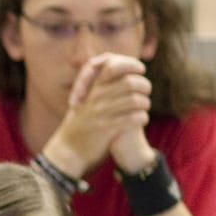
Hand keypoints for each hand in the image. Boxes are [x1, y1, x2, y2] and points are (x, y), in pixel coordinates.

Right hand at [46, 53, 151, 174]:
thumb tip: (114, 66)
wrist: (68, 151)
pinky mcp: (107, 129)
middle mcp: (95, 98)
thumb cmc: (80, 125)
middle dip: (144, 85)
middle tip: (146, 91)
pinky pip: (134, 118)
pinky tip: (142, 119)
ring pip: (135, 100)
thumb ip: (97, 85)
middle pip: (130, 82)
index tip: (140, 69)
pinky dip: (142, 117)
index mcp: (91, 88)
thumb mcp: (84, 101)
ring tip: (145, 107)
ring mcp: (100, 113)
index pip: (112, 66)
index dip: (131, 64)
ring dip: (145, 103)